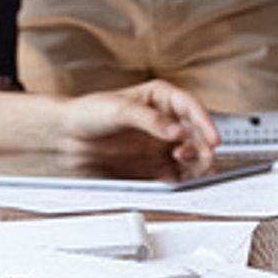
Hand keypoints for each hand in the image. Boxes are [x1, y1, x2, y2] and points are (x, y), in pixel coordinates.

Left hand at [55, 80, 219, 163]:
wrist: (64, 136)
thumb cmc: (88, 112)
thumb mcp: (119, 109)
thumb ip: (149, 120)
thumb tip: (175, 131)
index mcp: (161, 99)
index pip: (191, 108)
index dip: (205, 123)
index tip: (213, 138)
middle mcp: (165, 122)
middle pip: (196, 134)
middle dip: (202, 145)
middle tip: (199, 156)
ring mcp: (160, 145)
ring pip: (191, 155)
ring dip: (196, 163)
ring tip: (190, 168)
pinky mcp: (152, 167)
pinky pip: (176, 174)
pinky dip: (183, 178)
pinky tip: (180, 179)